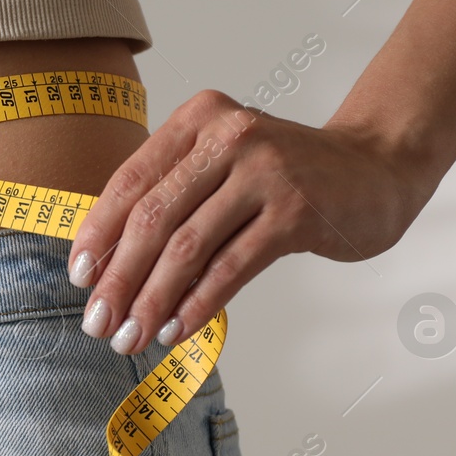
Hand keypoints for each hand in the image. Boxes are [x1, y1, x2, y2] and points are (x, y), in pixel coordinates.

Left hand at [67, 90, 436, 352]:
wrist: (375, 168)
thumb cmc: (285, 174)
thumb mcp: (223, 162)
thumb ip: (173, 193)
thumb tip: (107, 260)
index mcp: (198, 119)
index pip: (131, 180)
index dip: (99, 232)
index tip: (79, 276)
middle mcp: (228, 136)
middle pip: (153, 218)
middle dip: (119, 278)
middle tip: (99, 322)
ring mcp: (264, 172)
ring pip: (188, 247)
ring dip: (153, 300)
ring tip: (132, 336)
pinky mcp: (294, 212)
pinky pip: (231, 266)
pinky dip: (198, 304)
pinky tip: (177, 329)